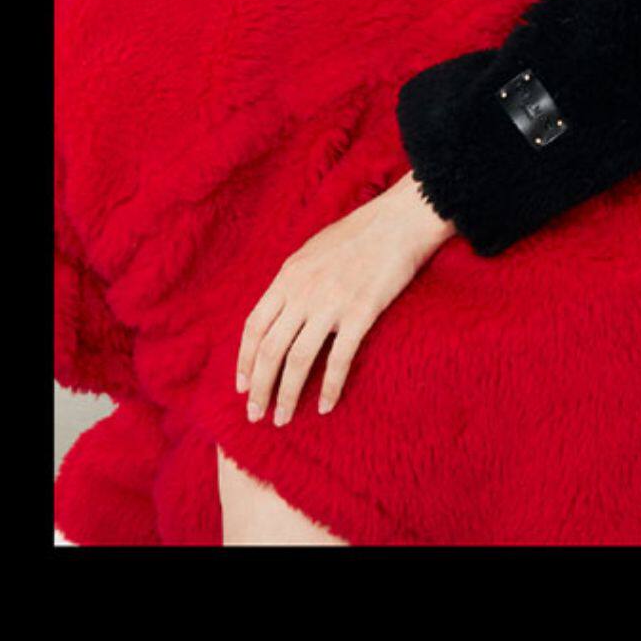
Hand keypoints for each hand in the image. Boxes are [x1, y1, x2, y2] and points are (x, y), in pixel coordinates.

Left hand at [235, 173, 456, 424]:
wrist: (398, 221)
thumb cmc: (358, 234)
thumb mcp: (312, 250)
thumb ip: (293, 281)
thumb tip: (279, 309)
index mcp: (288, 276)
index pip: (254, 326)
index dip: (244, 361)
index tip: (242, 387)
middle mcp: (302, 292)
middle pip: (270, 350)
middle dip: (259, 388)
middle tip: (256, 416)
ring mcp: (330, 304)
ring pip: (297, 360)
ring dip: (287, 395)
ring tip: (282, 418)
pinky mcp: (360, 313)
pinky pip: (338, 359)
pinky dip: (329, 387)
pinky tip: (325, 406)